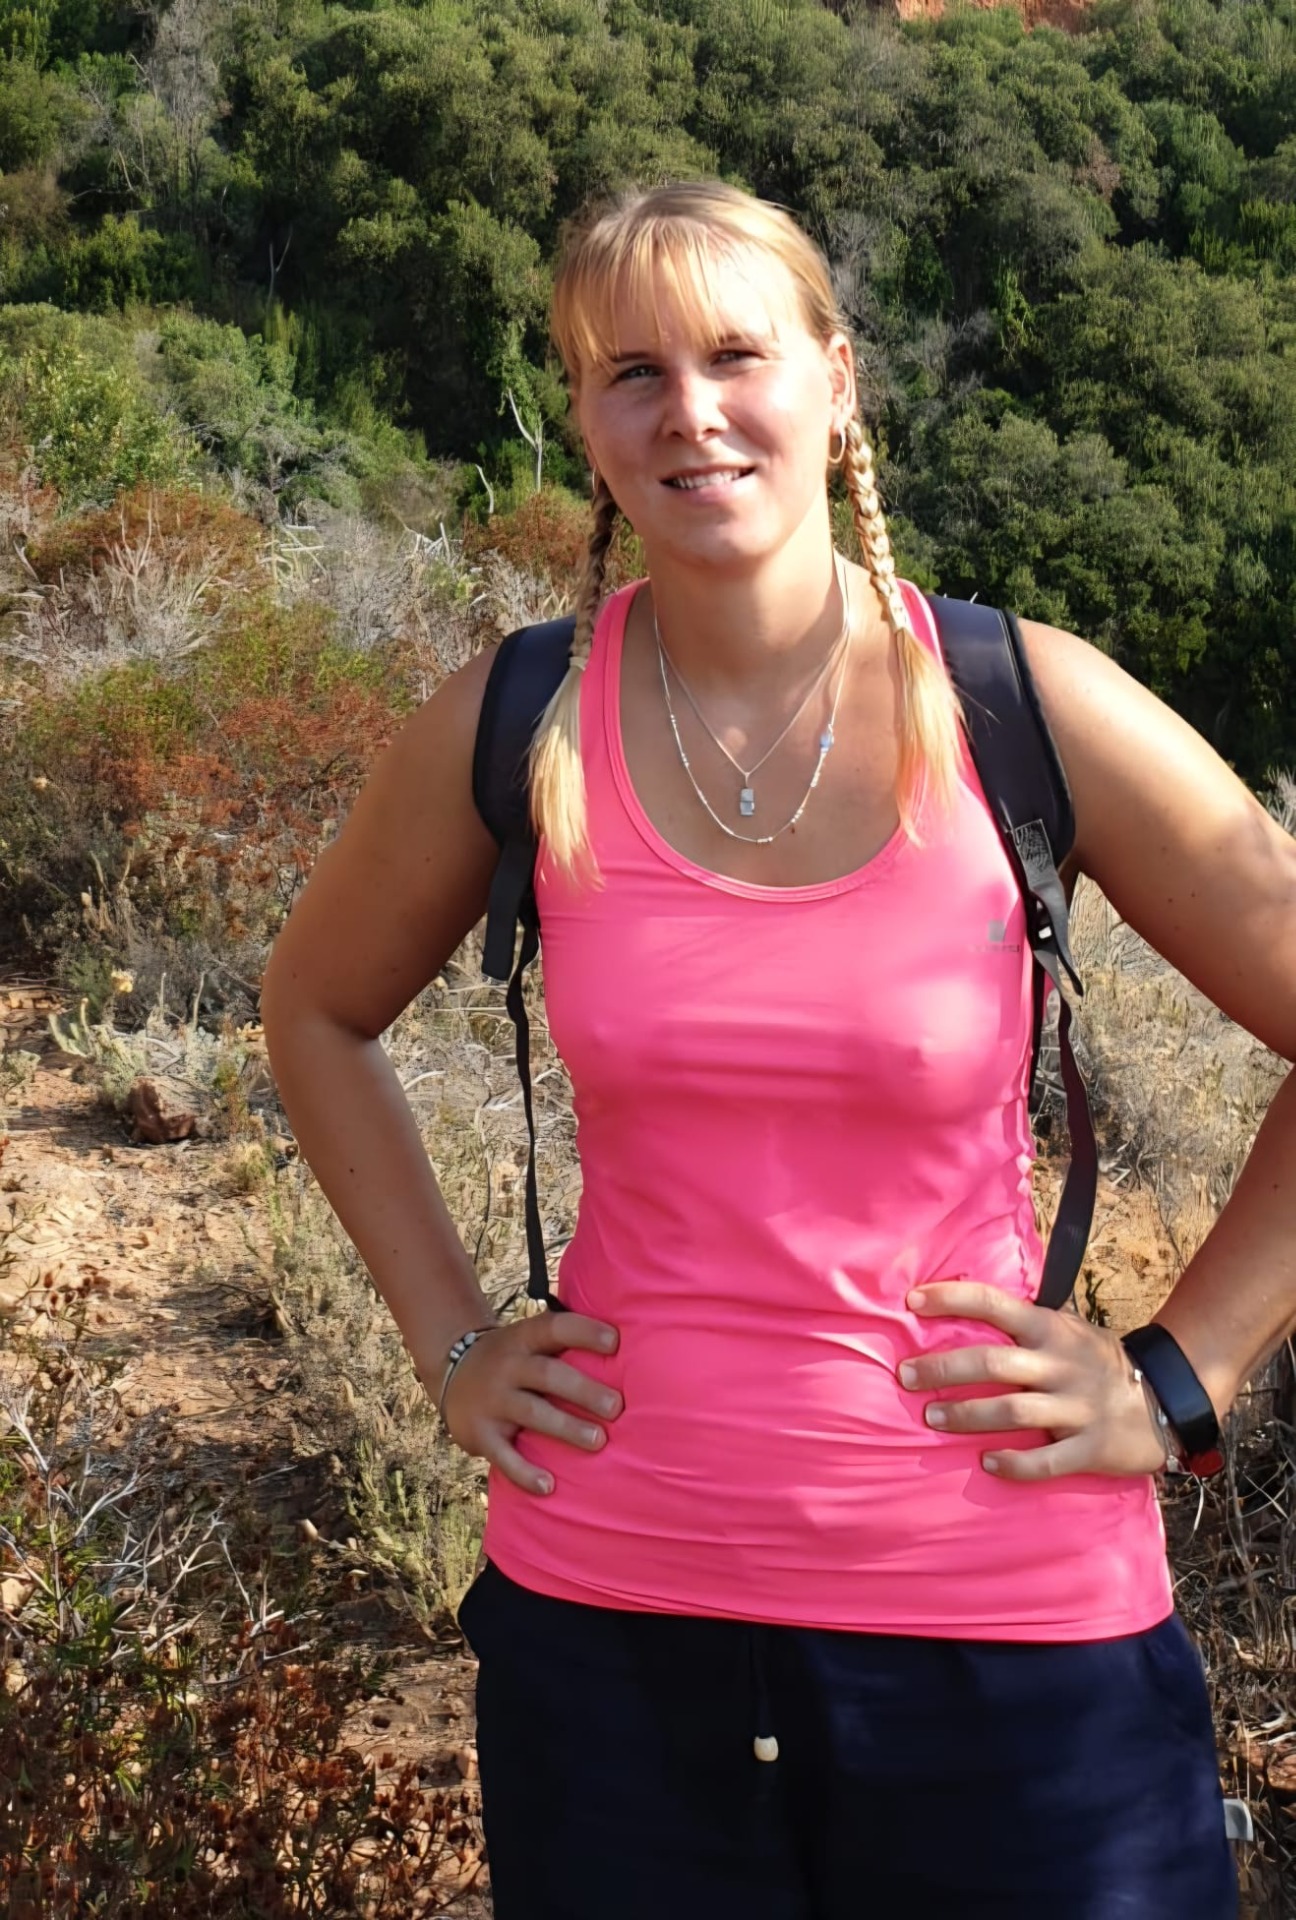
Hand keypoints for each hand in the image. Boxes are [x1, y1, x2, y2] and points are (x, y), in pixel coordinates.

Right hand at [437, 1313, 621, 1495]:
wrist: (451, 1372)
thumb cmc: (513, 1359)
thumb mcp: (528, 1340)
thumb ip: (564, 1344)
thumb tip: (628, 1349)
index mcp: (523, 1339)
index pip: (554, 1329)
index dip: (584, 1333)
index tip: (615, 1342)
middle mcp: (507, 1366)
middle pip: (547, 1374)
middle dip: (583, 1390)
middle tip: (617, 1407)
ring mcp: (492, 1400)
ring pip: (531, 1412)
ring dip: (566, 1428)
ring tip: (598, 1441)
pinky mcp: (480, 1434)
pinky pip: (503, 1455)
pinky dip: (525, 1472)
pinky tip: (549, 1486)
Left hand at [899, 1282, 1168, 1481]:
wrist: (1168, 1398)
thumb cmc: (1098, 1362)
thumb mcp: (1067, 1329)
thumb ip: (1025, 1323)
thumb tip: (963, 1305)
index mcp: (1052, 1330)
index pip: (995, 1304)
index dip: (952, 1298)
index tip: (912, 1300)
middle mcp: (1061, 1364)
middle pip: (992, 1363)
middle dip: (942, 1369)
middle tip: (905, 1376)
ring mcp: (1078, 1407)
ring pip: (1012, 1412)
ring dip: (966, 1416)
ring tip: (931, 1419)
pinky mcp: (1092, 1447)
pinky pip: (1047, 1461)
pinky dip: (1014, 1464)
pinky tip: (987, 1462)